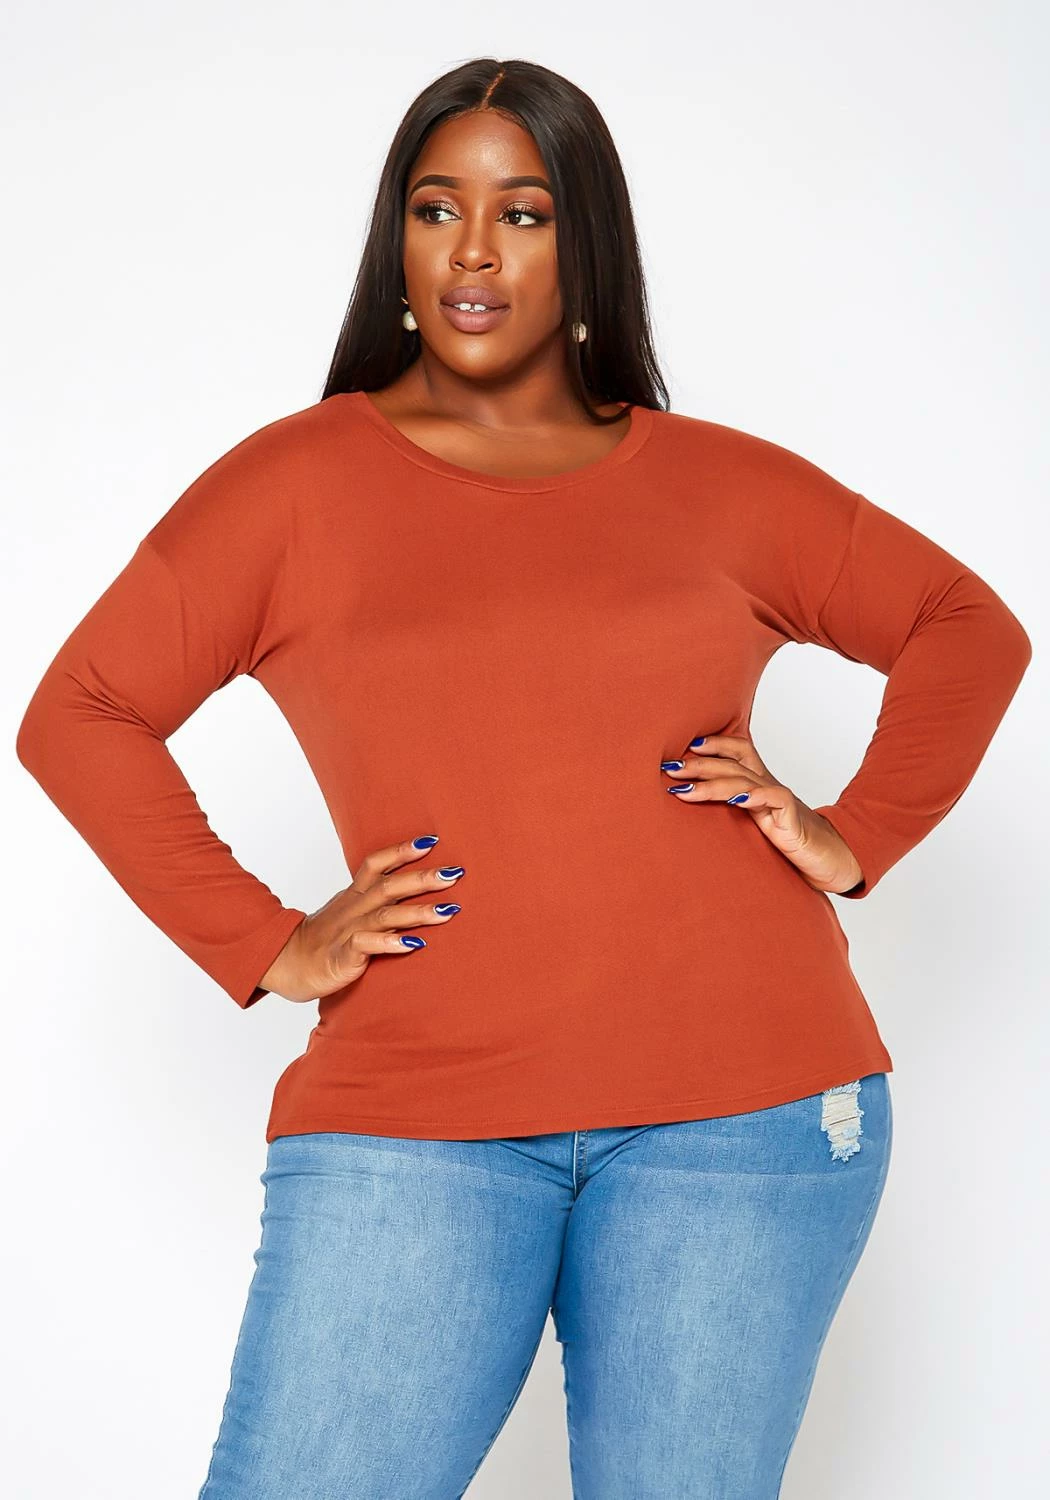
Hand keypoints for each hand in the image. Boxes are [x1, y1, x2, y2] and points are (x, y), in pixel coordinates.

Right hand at [259, 835, 464, 1001]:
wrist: (286, 962)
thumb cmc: (326, 938)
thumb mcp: (351, 911)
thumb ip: (378, 900)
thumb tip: (413, 890)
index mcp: (355, 894)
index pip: (377, 864)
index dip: (402, 851)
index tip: (432, 841)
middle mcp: (355, 908)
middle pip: (390, 886)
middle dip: (423, 878)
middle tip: (455, 872)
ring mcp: (349, 930)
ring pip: (386, 915)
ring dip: (418, 912)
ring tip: (448, 911)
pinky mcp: (344, 955)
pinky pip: (368, 945)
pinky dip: (391, 942)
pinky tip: (414, 943)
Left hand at [661, 734, 863, 895]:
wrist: (825, 859)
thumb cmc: (785, 841)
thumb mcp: (751, 823)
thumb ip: (728, 811)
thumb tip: (689, 805)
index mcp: (758, 783)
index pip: (737, 750)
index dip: (714, 743)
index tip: (683, 746)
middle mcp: (766, 786)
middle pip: (732, 764)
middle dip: (698, 764)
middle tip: (669, 768)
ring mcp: (778, 800)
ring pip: (744, 781)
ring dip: (711, 783)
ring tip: (685, 789)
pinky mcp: (790, 817)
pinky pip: (774, 799)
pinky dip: (754, 797)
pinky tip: (736, 800)